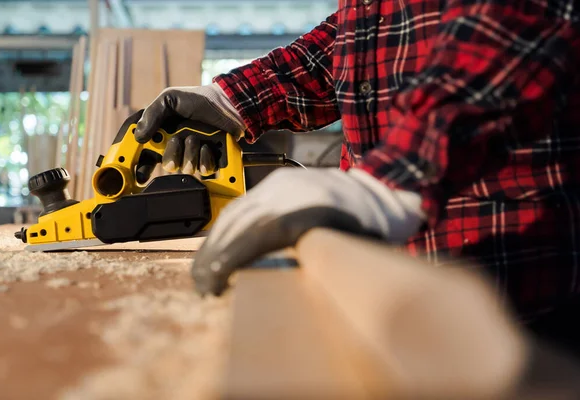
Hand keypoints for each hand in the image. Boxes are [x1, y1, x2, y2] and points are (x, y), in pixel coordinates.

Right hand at [134, 84, 245, 174]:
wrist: (229, 103)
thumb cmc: (199, 99)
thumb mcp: (170, 99)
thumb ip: (152, 114)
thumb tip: (138, 136)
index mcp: (163, 134)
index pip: (147, 155)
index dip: (142, 166)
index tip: (140, 174)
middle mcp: (177, 147)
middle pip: (167, 164)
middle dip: (171, 154)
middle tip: (177, 139)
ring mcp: (194, 154)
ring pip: (186, 168)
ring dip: (191, 152)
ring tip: (198, 137)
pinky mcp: (210, 160)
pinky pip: (204, 169)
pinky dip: (206, 157)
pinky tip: (209, 145)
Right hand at [191, 167, 426, 295]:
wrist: (384, 185)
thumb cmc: (375, 228)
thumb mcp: (359, 250)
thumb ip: (330, 265)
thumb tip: (302, 295)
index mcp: (309, 208)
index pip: (256, 232)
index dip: (229, 257)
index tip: (213, 283)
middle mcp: (289, 190)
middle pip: (239, 221)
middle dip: (215, 254)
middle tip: (203, 287)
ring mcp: (282, 182)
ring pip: (237, 211)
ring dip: (216, 241)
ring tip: (204, 273)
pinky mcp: (277, 182)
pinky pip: (244, 204)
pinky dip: (227, 227)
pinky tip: (219, 247)